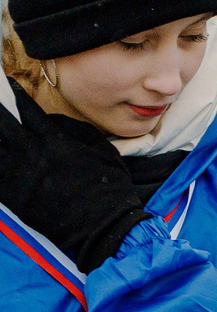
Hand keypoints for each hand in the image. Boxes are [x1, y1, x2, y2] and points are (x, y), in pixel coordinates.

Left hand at [0, 82, 146, 272]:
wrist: (104, 227)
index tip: (8, 84)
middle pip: (1, 124)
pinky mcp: (12, 197)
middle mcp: (31, 156)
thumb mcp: (103, 151)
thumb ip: (76, 130)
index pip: (27, 110)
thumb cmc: (109, 187)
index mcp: (55, 142)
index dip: (15, 95)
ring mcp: (18, 177)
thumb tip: (52, 119)